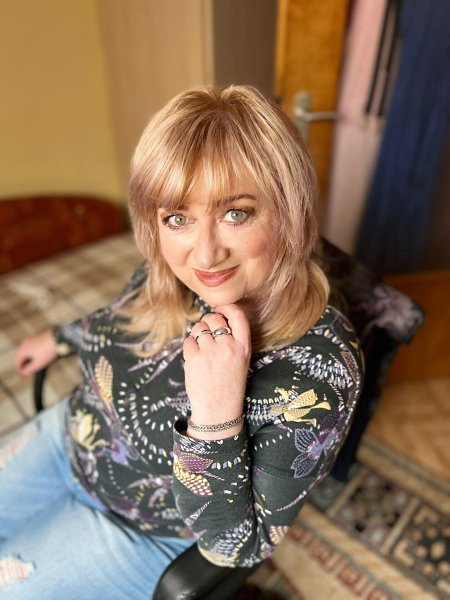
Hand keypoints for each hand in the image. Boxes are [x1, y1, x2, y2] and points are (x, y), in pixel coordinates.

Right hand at [14, 330, 58, 377]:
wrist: (58, 339)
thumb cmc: (48, 351)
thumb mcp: (38, 364)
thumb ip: (28, 370)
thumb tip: (23, 374)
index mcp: (22, 350)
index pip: (17, 362)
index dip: (20, 371)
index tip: (23, 376)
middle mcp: (24, 343)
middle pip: (21, 356)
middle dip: (24, 364)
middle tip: (28, 372)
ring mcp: (31, 339)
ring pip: (27, 352)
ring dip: (29, 359)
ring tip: (35, 366)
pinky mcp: (37, 338)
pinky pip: (32, 347)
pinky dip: (34, 353)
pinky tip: (40, 357)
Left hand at [183, 304, 250, 439]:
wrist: (218, 411)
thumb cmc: (229, 385)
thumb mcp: (241, 361)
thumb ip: (234, 340)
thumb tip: (217, 317)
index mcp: (244, 347)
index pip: (239, 316)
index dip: (227, 307)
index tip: (220, 308)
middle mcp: (228, 347)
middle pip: (214, 319)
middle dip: (208, 323)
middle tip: (207, 335)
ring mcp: (211, 352)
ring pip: (199, 328)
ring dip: (197, 335)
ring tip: (202, 349)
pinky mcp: (195, 358)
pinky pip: (188, 340)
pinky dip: (189, 346)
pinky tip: (195, 358)